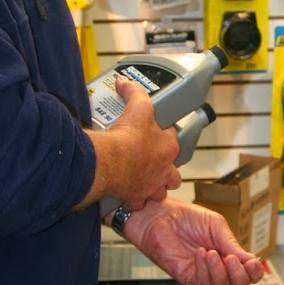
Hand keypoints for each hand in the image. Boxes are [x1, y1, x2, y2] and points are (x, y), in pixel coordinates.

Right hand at [81, 77, 181, 209]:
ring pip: (160, 191)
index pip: (173, 141)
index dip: (165, 137)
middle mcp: (164, 170)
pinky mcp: (135, 198)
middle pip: (173, 173)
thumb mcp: (136, 107)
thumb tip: (125, 81)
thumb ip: (133, 91)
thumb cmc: (127, 137)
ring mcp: (151, 186)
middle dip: (166, 169)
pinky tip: (125, 193)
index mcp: (169, 148)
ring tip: (142, 179)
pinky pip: (137, 203)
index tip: (155, 134)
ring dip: (154, 186)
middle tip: (152, 162)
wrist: (110, 162)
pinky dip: (132, 199)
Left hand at [120, 199, 264, 284]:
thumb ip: (231, 243)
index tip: (254, 262)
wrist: (160, 215)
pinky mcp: (186, 276)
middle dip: (242, 276)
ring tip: (215, 253)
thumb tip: (250, 259)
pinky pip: (202, 281)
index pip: (247, 272)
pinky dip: (206, 268)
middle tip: (236, 261)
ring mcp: (201, 273)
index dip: (255, 272)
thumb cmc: (186, 217)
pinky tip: (202, 253)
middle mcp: (216, 267)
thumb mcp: (216, 225)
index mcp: (227, 254)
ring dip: (222, 271)